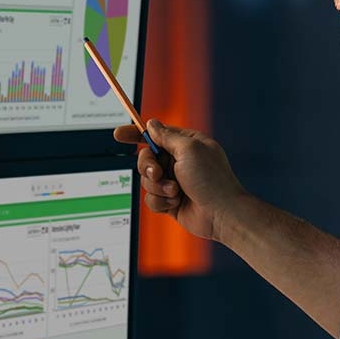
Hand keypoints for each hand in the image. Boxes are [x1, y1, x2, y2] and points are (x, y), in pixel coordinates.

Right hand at [113, 120, 246, 241]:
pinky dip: (161, 201)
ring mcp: (174, 181)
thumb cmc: (211, 179)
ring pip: (146, 180)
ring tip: (176, 191)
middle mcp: (179, 161)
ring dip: (158, 187)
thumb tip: (152, 124)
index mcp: (186, 144)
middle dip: (148, 166)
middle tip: (158, 173)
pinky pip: (151, 199)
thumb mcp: (189, 149)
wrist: (221, 214)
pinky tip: (175, 203)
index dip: (135, 134)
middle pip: (145, 158)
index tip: (118, 134)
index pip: (156, 134)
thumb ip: (166, 136)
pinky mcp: (170, 201)